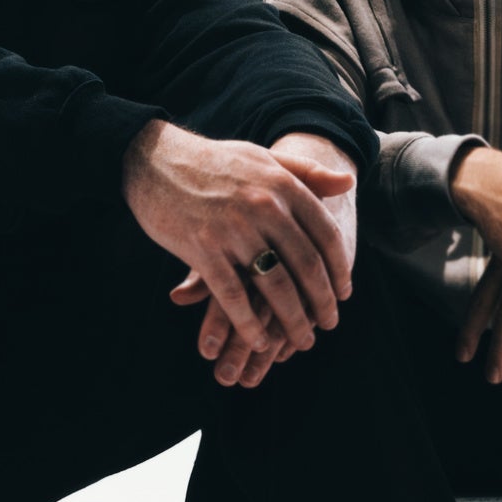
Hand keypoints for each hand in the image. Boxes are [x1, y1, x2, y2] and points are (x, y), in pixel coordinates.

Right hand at [122, 121, 352, 387]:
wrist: (153, 160)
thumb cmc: (213, 163)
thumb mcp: (263, 158)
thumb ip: (306, 172)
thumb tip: (348, 184)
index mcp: (282, 184)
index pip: (326, 235)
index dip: (339, 269)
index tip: (344, 292)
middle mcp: (263, 207)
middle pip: (306, 265)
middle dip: (323, 301)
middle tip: (330, 323)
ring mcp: (233, 229)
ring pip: (275, 286)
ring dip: (293, 320)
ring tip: (303, 340)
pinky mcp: (202, 249)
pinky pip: (233, 296)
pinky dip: (249, 324)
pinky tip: (259, 342)